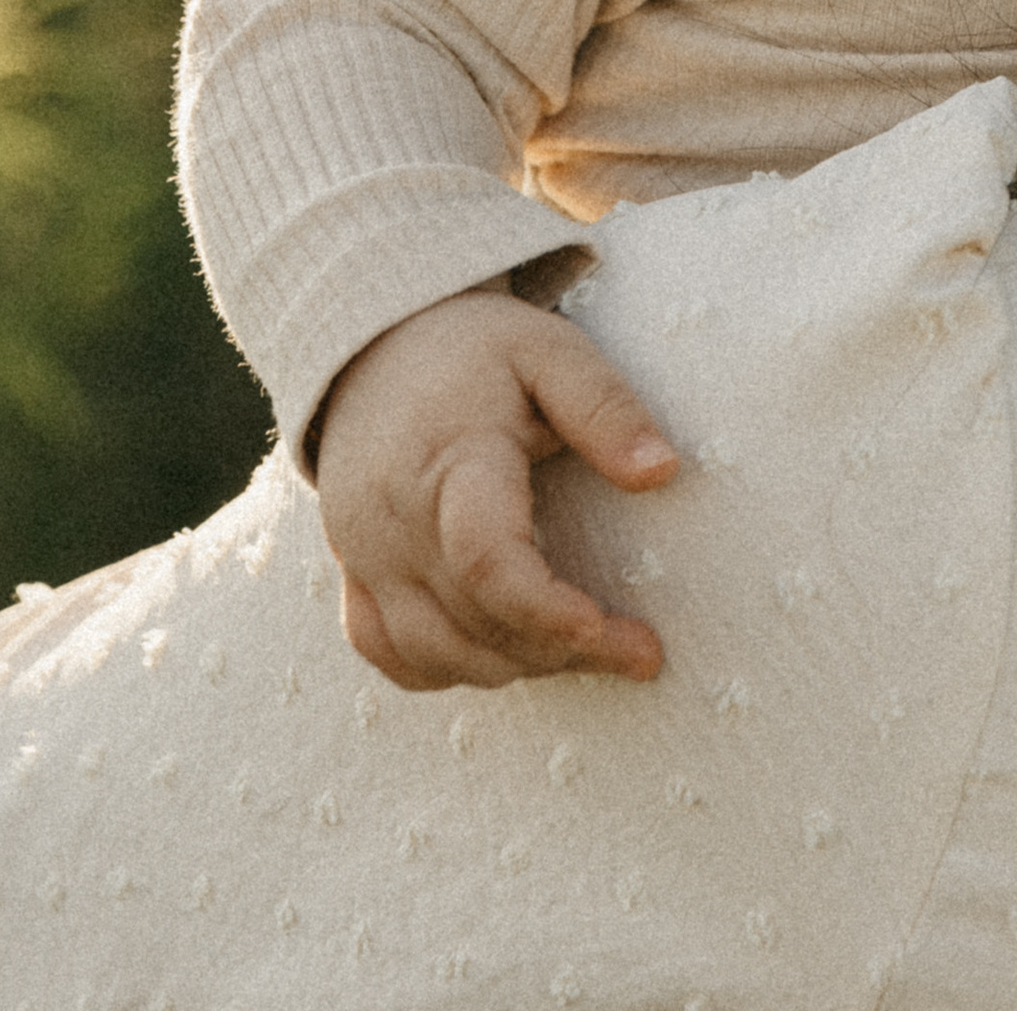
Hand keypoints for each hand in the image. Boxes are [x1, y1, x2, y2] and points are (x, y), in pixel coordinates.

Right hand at [314, 284, 678, 690]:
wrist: (375, 346)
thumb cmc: (477, 350)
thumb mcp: (550, 351)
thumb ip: (605, 406)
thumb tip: (663, 471)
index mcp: (449, 459)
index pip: (485, 558)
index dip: (545, 608)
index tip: (606, 626)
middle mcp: (395, 520)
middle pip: (472, 619)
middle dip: (560, 648)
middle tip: (638, 650)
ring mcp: (364, 555)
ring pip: (433, 652)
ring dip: (515, 665)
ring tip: (587, 648)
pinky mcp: (353, 575)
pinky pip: (390, 653)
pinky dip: (449, 669)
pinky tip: (506, 654)